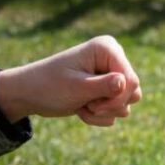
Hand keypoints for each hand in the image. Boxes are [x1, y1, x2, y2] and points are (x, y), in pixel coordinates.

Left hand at [0, 35, 141, 126]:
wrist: (30, 94)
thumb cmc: (50, 86)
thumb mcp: (76, 87)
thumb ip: (104, 86)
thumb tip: (127, 83)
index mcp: (107, 48)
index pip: (131, 79)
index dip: (118, 98)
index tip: (95, 105)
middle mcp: (113, 59)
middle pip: (134, 92)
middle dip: (111, 106)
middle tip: (89, 106)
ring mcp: (111, 75)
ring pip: (126, 104)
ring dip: (103, 112)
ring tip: (82, 105)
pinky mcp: (107, 90)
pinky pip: (116, 111)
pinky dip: (99, 116)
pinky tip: (82, 108)